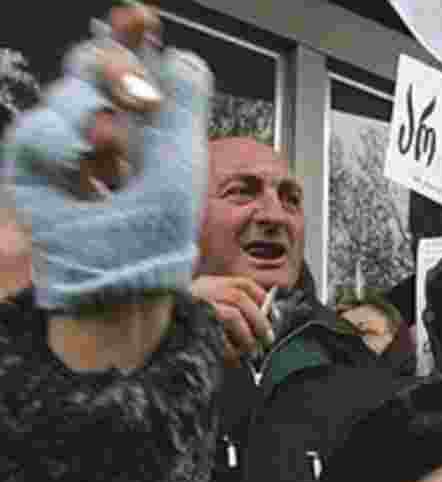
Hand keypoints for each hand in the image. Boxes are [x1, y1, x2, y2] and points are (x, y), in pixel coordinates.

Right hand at [5, 3, 210, 310]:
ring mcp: (67, 142)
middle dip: (116, 65)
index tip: (139, 17)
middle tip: (144, 99)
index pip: (134, 62)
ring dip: (96, 117)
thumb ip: (185, 105)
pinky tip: (83, 163)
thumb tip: (184, 55)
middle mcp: (103, 123)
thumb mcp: (183, 161)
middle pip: (92, 63)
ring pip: (67, 92)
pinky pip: (37, 130)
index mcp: (143, 121)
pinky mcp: (35, 165)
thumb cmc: (158, 230)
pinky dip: (62, 142)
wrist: (126, 274)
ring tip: (116, 153)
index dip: (131, 34)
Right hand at [190, 276, 273, 364]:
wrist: (152, 339)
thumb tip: (263, 324)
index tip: (272, 314)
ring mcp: (193, 304)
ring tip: (251, 351)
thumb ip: (230, 315)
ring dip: (248, 335)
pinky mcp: (191, 322)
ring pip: (232, 312)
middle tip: (268, 339)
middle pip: (239, 297)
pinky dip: (232, 347)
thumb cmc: (184, 332)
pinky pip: (219, 333)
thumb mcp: (208, 316)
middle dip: (259, 320)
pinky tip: (232, 358)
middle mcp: (199, 290)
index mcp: (206, 285)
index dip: (262, 297)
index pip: (241, 284)